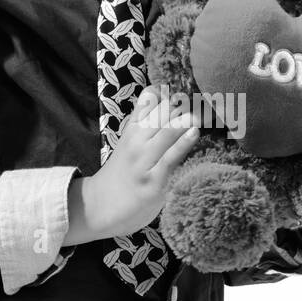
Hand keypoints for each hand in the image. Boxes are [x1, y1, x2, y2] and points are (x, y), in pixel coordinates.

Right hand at [65, 87, 198, 243]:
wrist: (99, 207)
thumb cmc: (121, 175)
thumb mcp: (128, 143)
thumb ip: (144, 124)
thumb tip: (169, 101)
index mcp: (132, 128)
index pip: (151, 97)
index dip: (170, 93)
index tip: (185, 96)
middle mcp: (137, 139)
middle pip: (165, 110)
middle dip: (186, 105)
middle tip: (202, 107)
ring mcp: (144, 160)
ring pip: (169, 128)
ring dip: (188, 119)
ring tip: (199, 117)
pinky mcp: (153, 181)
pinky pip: (170, 157)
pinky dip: (184, 143)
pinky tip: (195, 132)